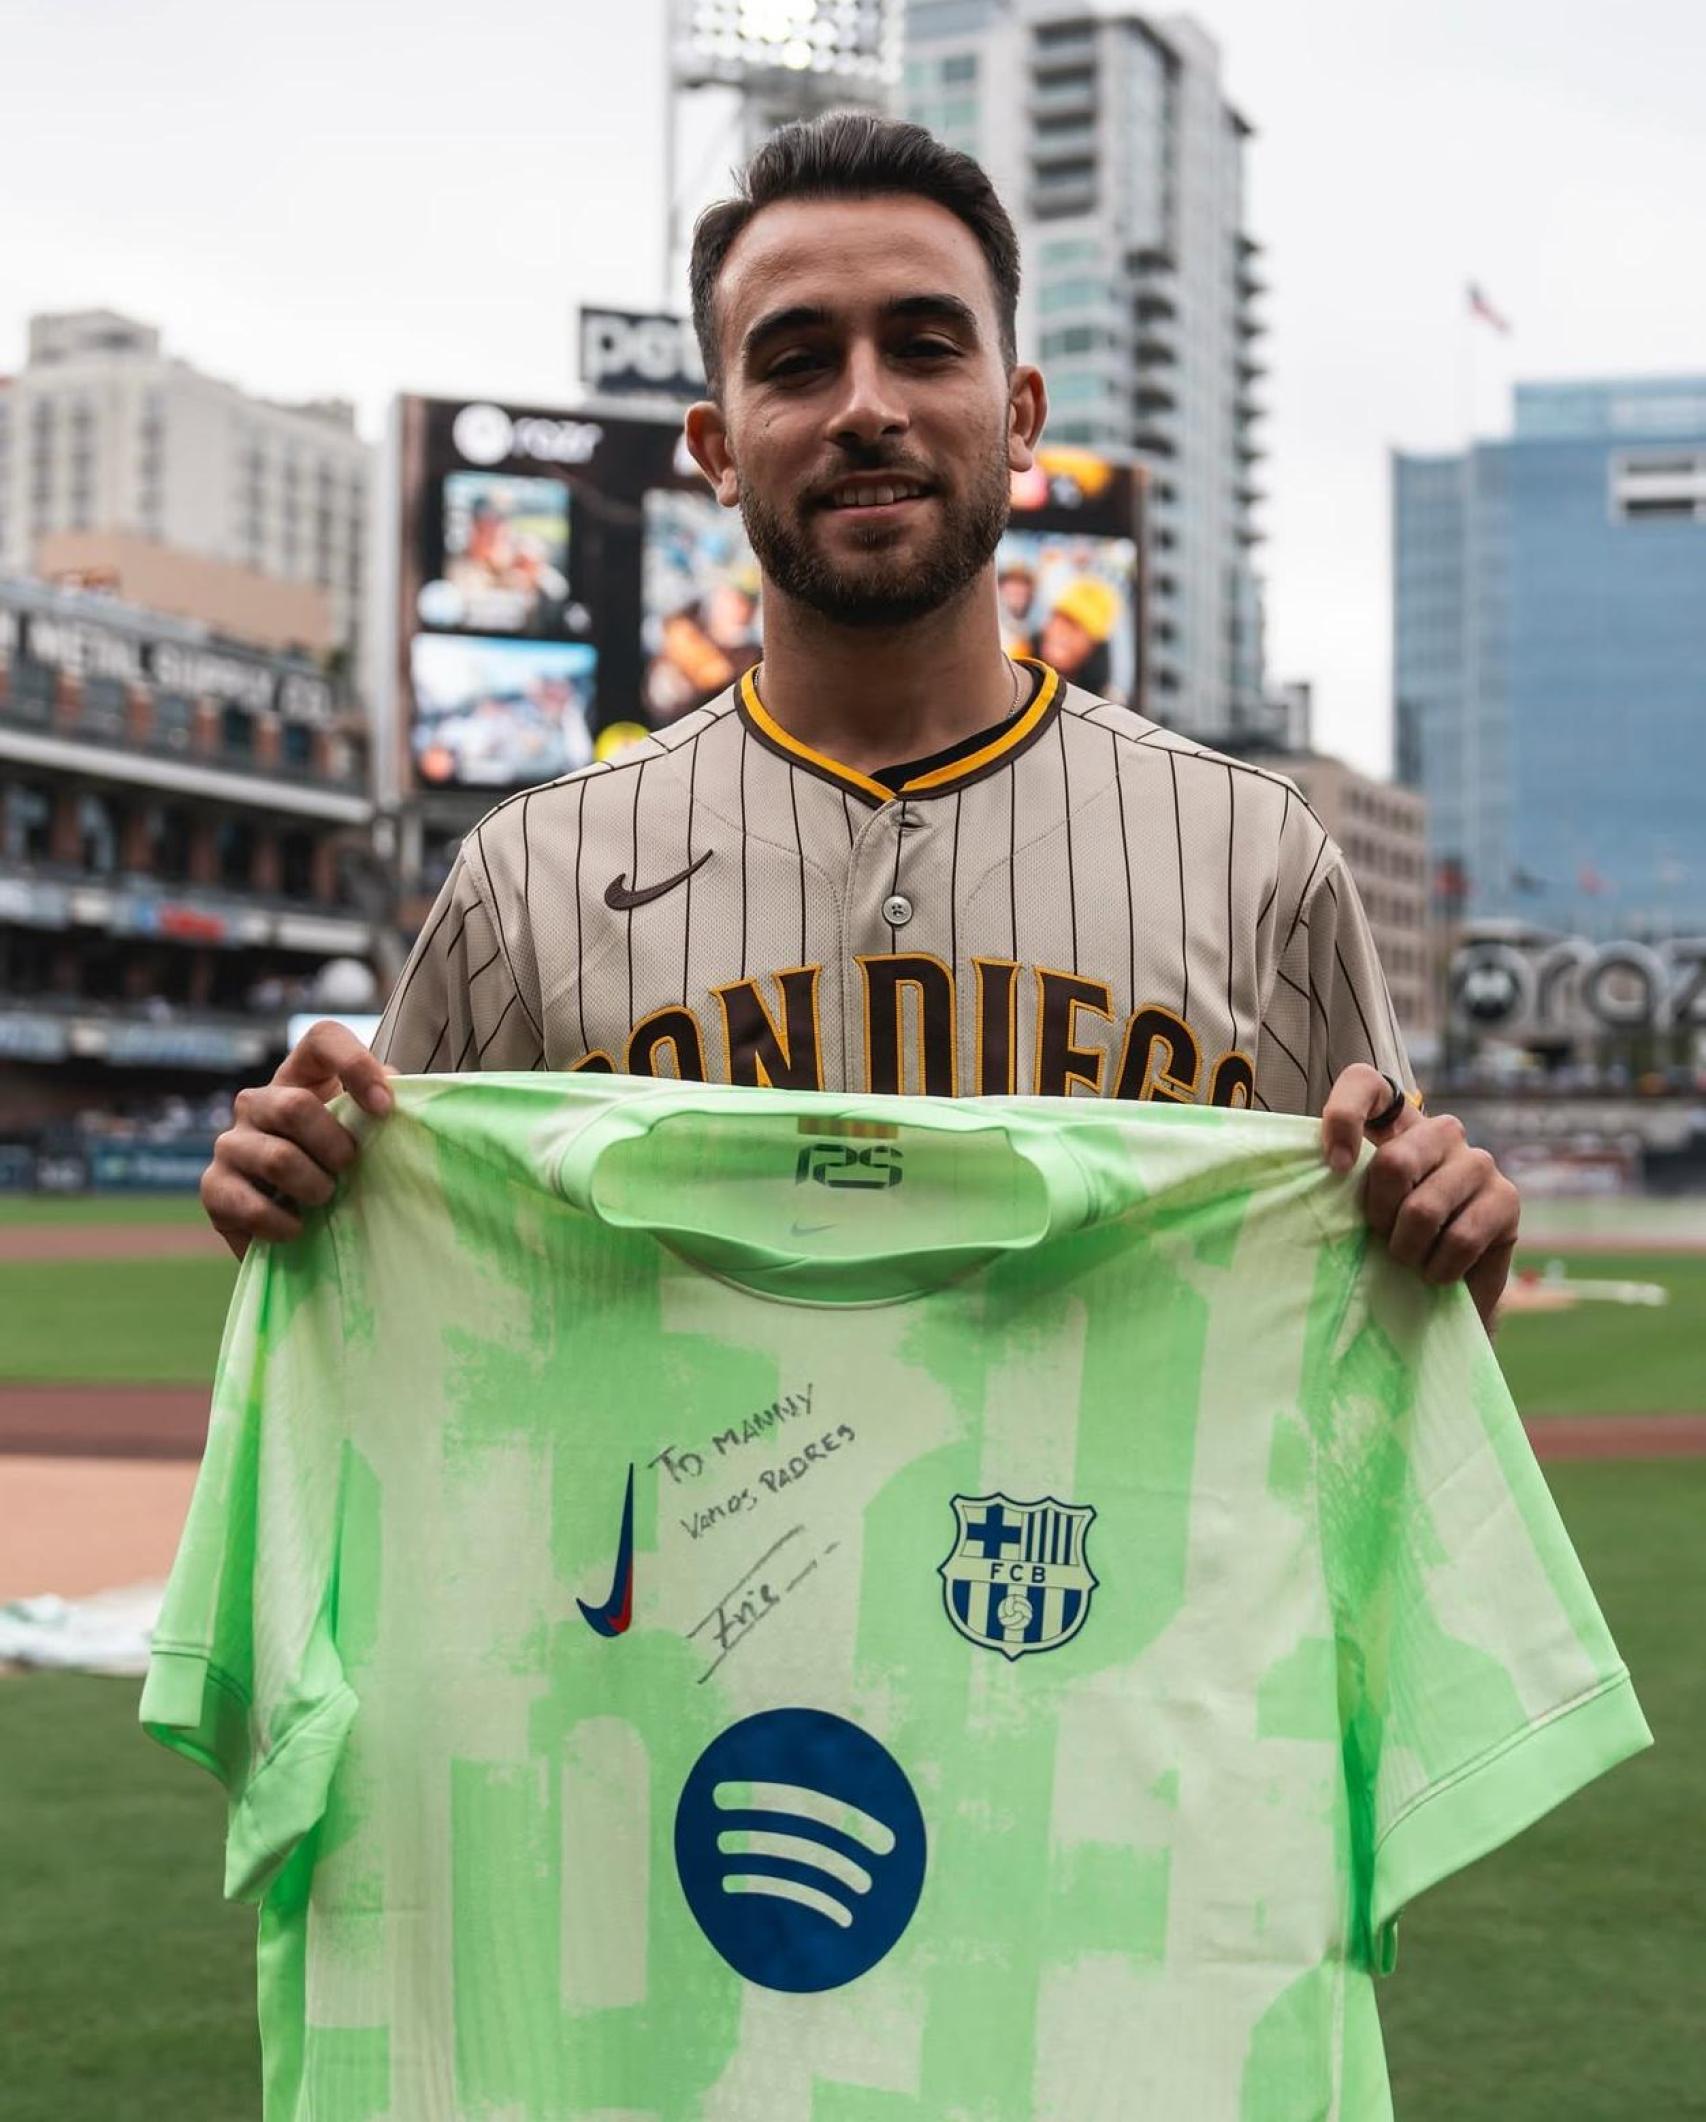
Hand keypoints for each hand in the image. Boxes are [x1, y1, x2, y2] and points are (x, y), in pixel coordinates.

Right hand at [201, 1021, 395, 1261]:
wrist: (298, 1226)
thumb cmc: (340, 1169)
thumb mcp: (366, 1135)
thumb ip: (382, 1108)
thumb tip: (394, 1093)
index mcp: (301, 1077)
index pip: (323, 1038)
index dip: (355, 1064)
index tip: (384, 1108)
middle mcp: (258, 1102)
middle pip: (294, 1106)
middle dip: (334, 1146)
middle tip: (349, 1167)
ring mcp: (230, 1143)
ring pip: (276, 1158)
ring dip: (314, 1187)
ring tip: (325, 1199)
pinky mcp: (214, 1188)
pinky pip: (250, 1206)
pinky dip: (284, 1224)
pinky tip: (298, 1227)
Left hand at [1320, 1064, 1520, 1330]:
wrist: (1446, 1290)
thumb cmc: (1389, 1242)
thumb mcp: (1358, 1208)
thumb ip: (1340, 1183)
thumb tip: (1330, 1170)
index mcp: (1397, 1123)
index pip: (1365, 1083)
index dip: (1344, 1116)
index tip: (1336, 1166)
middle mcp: (1441, 1132)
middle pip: (1394, 1161)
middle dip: (1378, 1215)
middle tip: (1381, 1238)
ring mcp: (1478, 1162)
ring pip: (1424, 1208)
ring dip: (1406, 1249)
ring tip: (1409, 1260)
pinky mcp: (1506, 1198)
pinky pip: (1460, 1238)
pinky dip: (1438, 1268)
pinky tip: (1436, 1273)